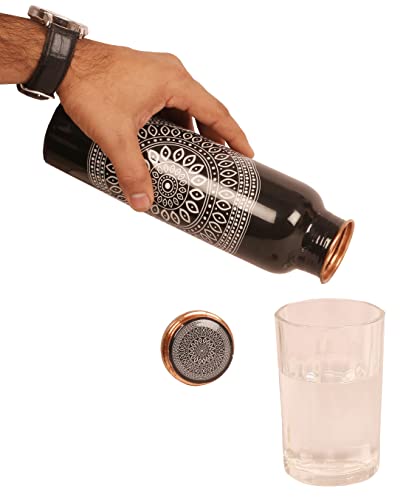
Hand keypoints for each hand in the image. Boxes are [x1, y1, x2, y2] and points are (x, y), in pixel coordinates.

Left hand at [57, 40, 253, 211]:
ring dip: (192, 130)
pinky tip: (168, 139)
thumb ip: (131, 171)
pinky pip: (169, 102)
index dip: (234, 135)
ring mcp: (158, 73)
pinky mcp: (144, 78)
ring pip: (185, 106)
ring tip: (194, 156)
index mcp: (175, 82)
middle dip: (214, 137)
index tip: (247, 154)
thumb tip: (143, 203)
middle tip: (220, 162)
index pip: (216, 112)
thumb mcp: (115, 136)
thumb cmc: (89, 85)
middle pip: (204, 109)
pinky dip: (175, 121)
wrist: (62, 61)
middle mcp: (172, 73)